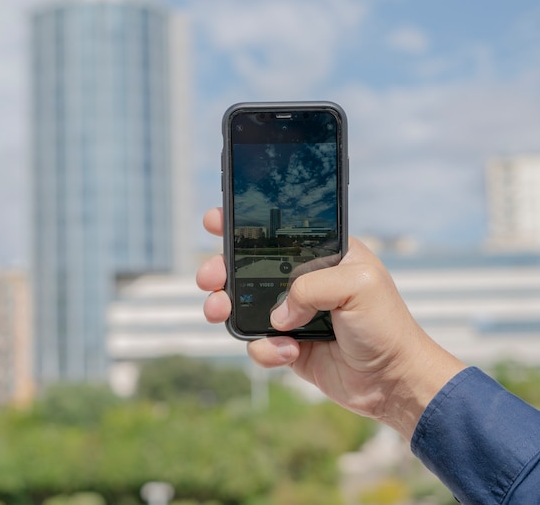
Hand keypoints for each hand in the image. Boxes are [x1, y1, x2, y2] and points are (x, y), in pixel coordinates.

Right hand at [197, 207, 465, 439]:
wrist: (393, 382)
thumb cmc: (386, 325)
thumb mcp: (358, 286)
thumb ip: (310, 287)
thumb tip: (278, 315)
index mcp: (322, 255)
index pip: (278, 232)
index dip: (245, 225)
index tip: (216, 222)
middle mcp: (303, 281)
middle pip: (250, 267)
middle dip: (222, 268)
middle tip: (209, 277)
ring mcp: (293, 313)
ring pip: (244, 304)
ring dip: (226, 306)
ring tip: (219, 311)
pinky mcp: (288, 345)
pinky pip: (258, 343)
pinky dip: (266, 349)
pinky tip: (290, 353)